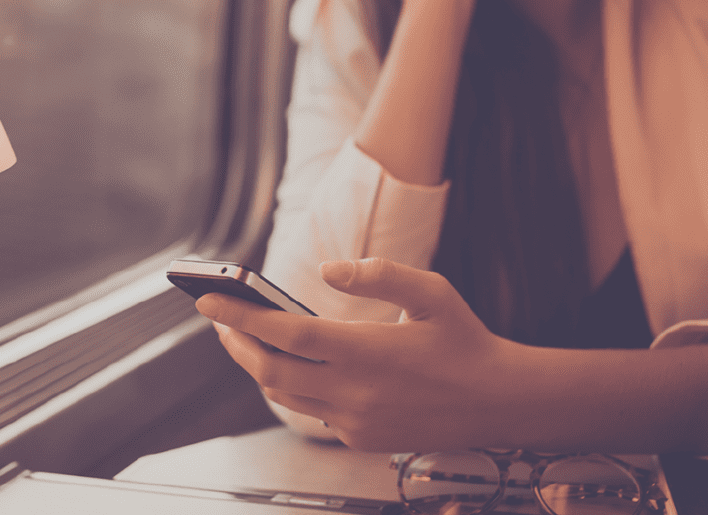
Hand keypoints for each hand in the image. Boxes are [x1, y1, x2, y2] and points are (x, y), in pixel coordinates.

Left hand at [195, 257, 520, 452]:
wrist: (500, 403)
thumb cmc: (465, 340)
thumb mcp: (432, 291)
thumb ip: (378, 273)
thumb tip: (328, 268)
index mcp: (367, 351)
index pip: (286, 334)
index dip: (241, 316)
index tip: (208, 300)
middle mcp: (354, 391)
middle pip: (271, 369)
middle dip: (236, 344)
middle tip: (220, 320)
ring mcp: (355, 421)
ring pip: (285, 395)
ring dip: (259, 367)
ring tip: (248, 341)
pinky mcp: (360, 438)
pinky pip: (312, 412)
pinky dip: (294, 387)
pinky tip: (296, 366)